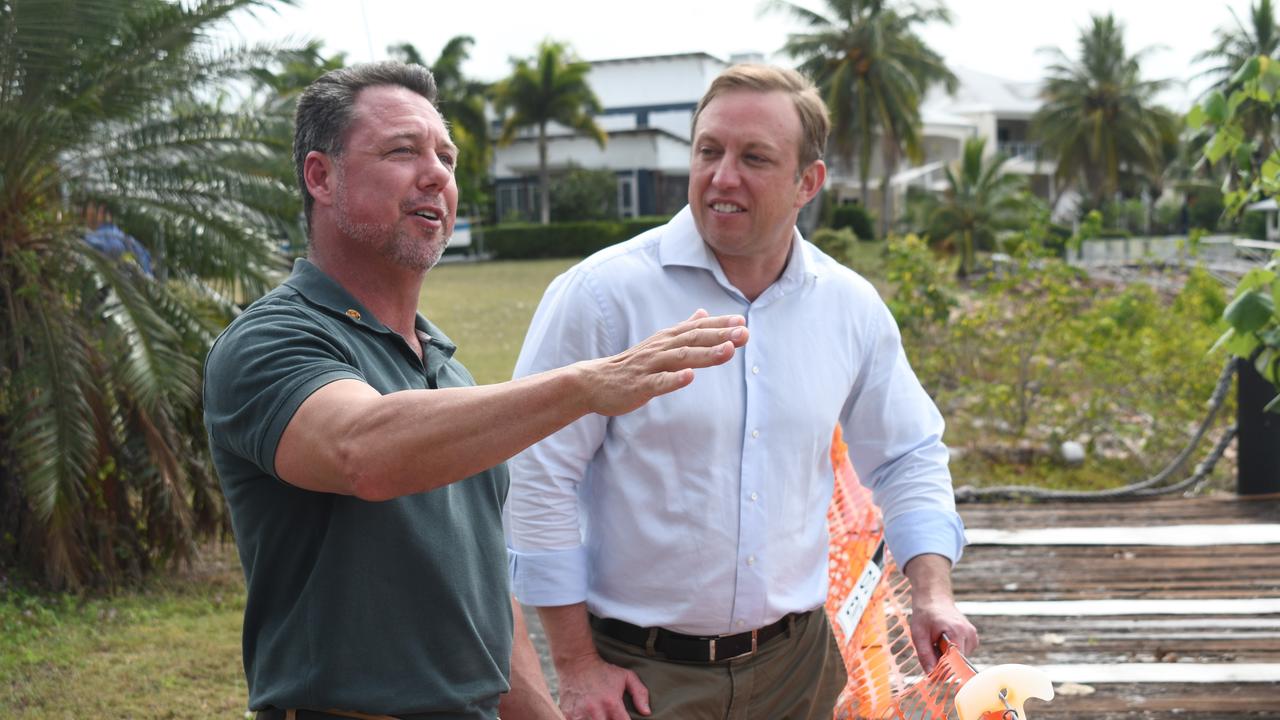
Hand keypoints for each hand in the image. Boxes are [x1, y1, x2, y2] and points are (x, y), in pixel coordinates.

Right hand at [556, 652, 650, 719]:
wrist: (576, 663)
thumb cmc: (603, 670)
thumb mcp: (626, 676)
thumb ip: (640, 693)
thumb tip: (646, 712)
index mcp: (612, 703)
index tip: (623, 719)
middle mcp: (596, 710)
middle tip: (611, 716)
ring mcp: (580, 714)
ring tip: (600, 715)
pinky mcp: (568, 715)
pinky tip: (587, 716)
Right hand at [578, 309, 747, 416]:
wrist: (595, 381)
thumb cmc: (632, 364)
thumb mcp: (659, 342)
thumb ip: (683, 328)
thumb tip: (703, 312)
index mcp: (667, 339)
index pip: (697, 328)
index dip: (720, 324)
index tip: (742, 321)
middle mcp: (661, 348)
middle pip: (694, 340)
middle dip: (720, 336)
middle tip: (744, 333)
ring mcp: (650, 366)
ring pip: (681, 358)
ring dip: (705, 354)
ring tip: (728, 351)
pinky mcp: (640, 385)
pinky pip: (659, 382)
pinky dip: (674, 379)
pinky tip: (689, 378)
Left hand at [909, 596, 977, 672]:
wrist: (934, 598)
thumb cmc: (924, 615)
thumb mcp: (919, 635)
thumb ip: (925, 656)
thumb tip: (931, 676)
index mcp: (957, 632)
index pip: (956, 662)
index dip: (944, 670)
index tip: (934, 671)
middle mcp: (969, 634)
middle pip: (958, 662)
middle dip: (944, 662)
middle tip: (931, 648)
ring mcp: (973, 636)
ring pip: (960, 660)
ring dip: (947, 657)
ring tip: (937, 642)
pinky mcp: (973, 638)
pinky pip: (962, 654)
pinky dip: (952, 652)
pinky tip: (944, 641)